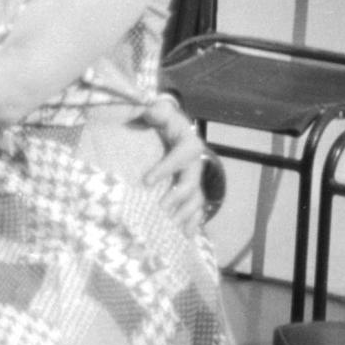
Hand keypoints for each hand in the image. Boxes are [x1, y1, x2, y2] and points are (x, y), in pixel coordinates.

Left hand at [140, 96, 216, 230]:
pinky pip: (195, 207)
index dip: (167, 167)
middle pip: (192, 181)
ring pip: (196, 198)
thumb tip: (152, 108)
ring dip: (186, 214)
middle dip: (178, 196)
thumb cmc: (162, 120)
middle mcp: (195, 162)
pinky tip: (186, 236)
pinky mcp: (191, 189)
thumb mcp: (160, 111)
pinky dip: (193, 222)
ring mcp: (194, 178)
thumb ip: (157, 110)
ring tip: (173, 228)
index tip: (147, 181)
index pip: (182, 155)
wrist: (172, 128)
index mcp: (188, 142)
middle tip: (161, 209)